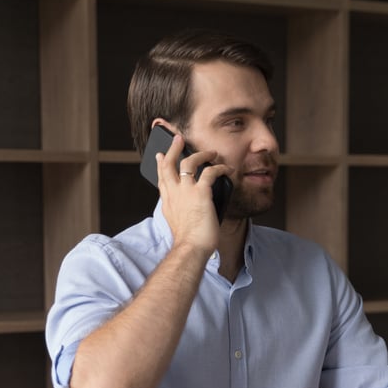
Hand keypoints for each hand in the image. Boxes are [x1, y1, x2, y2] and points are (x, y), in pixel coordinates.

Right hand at [156, 133, 232, 258]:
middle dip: (173, 149)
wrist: (191, 248)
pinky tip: (228, 169)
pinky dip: (221, 168)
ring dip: (202, 154)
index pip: (161, 178)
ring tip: (211, 152)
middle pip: (168, 164)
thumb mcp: (178, 224)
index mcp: (167, 202)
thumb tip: (190, 206)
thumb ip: (180, 211)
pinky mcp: (201, 192)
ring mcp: (186, 191)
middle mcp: (174, 193)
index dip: (160, 165)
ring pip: (189, 161)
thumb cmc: (188, 242)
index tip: (160, 156)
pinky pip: (211, 172)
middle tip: (178, 139)